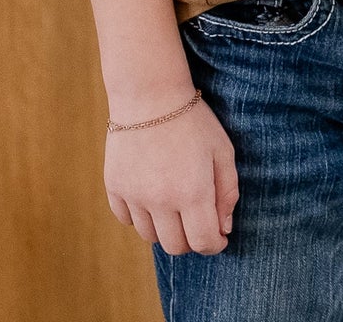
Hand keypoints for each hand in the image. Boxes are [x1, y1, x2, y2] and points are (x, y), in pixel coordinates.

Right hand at [104, 96, 238, 254]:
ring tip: (176, 204)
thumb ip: (227, 191)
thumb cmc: (193, 122)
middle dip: (192, 240)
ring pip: (151, 237)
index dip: (215, 245)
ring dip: (167, 229)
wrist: (150, 97)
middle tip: (199, 223)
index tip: (220, 239)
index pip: (203, 241)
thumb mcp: (222, 150)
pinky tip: (152, 196)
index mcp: (193, 191)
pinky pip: (128, 220)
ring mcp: (134, 197)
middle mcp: (161, 201)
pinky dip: (142, 217)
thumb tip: (224, 228)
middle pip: (176, 246)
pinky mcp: (114, 190)